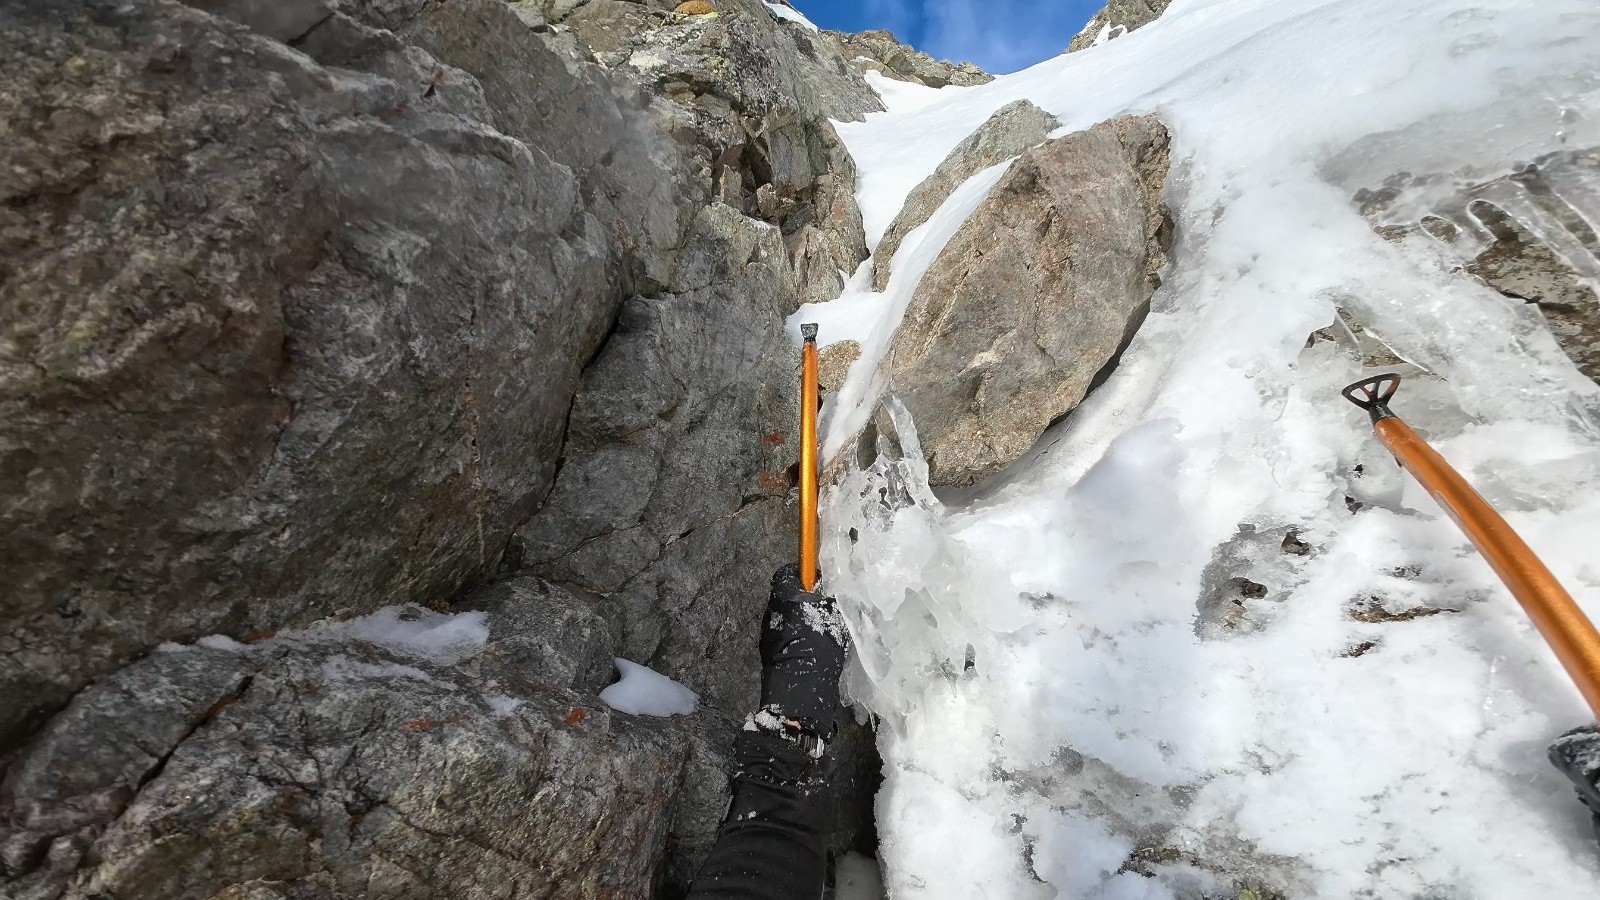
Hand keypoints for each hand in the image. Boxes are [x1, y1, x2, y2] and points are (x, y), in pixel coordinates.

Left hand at [758, 565, 847, 736]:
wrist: (800, 689)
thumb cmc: (818, 645)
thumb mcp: (834, 615)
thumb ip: (832, 596)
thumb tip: (833, 586)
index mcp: (783, 596)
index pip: (787, 572)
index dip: (804, 574)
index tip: (820, 582)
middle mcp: (770, 611)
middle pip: (787, 596)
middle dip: (805, 600)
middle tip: (826, 607)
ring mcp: (767, 634)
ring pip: (787, 618)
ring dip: (802, 621)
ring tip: (822, 633)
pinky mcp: (769, 654)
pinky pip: (786, 638)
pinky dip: (798, 639)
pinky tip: (814, 650)